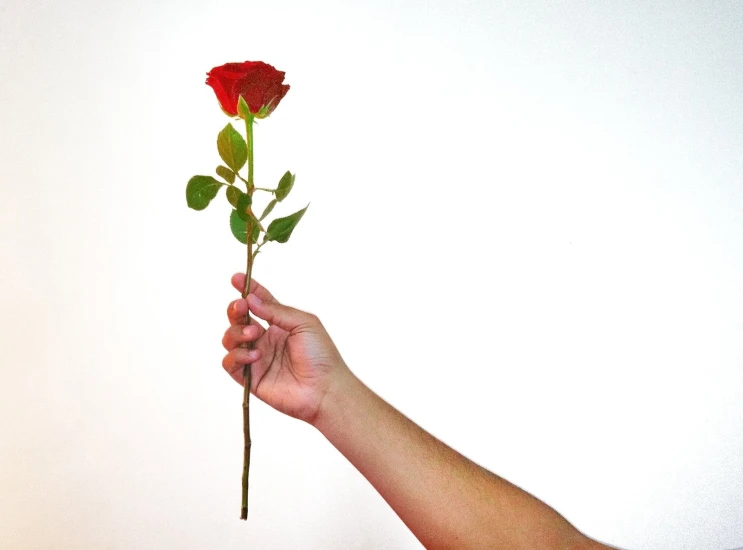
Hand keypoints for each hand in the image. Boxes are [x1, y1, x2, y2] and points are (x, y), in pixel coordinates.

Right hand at [221, 273, 347, 424]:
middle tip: (242, 307)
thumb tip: (251, 299)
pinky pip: (230, 363)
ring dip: (237, 332)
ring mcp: (257, 358)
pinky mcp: (251, 378)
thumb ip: (276, 311)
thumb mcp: (303, 323)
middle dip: (236, 309)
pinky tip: (255, 356)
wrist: (325, 388)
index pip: (259, 303)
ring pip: (230, 339)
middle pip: (239, 319)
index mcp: (279, 324)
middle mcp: (265, 339)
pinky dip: (237, 356)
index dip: (247, 290)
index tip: (237, 278)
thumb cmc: (321, 355)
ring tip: (254, 334)